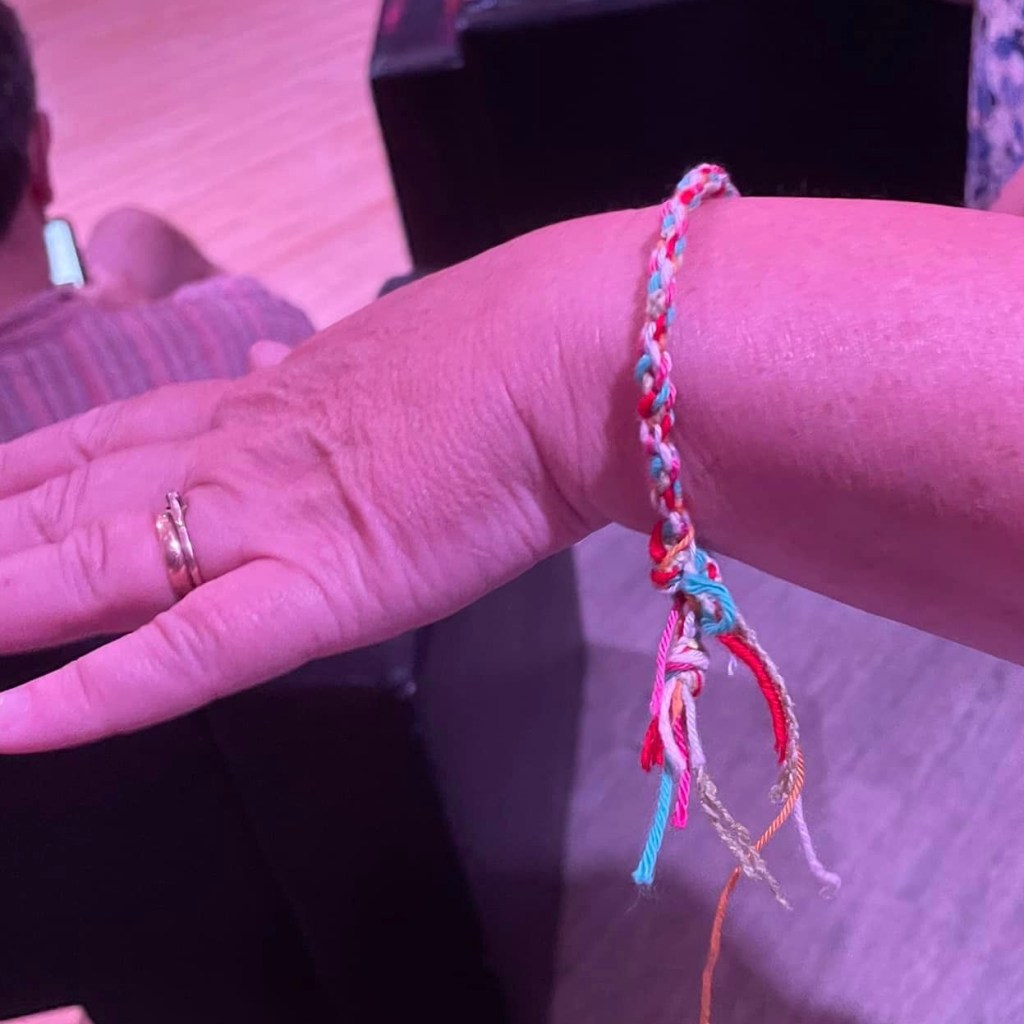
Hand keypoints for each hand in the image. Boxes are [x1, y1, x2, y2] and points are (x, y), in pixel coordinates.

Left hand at [0, 249, 600, 751]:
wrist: (568, 361)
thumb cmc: (507, 357)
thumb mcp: (391, 356)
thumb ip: (319, 387)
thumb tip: (280, 385)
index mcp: (258, 402)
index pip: (105, 435)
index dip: (19, 466)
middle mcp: (233, 456)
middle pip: (65, 497)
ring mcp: (262, 522)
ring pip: (89, 567)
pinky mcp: (313, 591)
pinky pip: (182, 656)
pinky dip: (91, 698)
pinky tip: (12, 727)